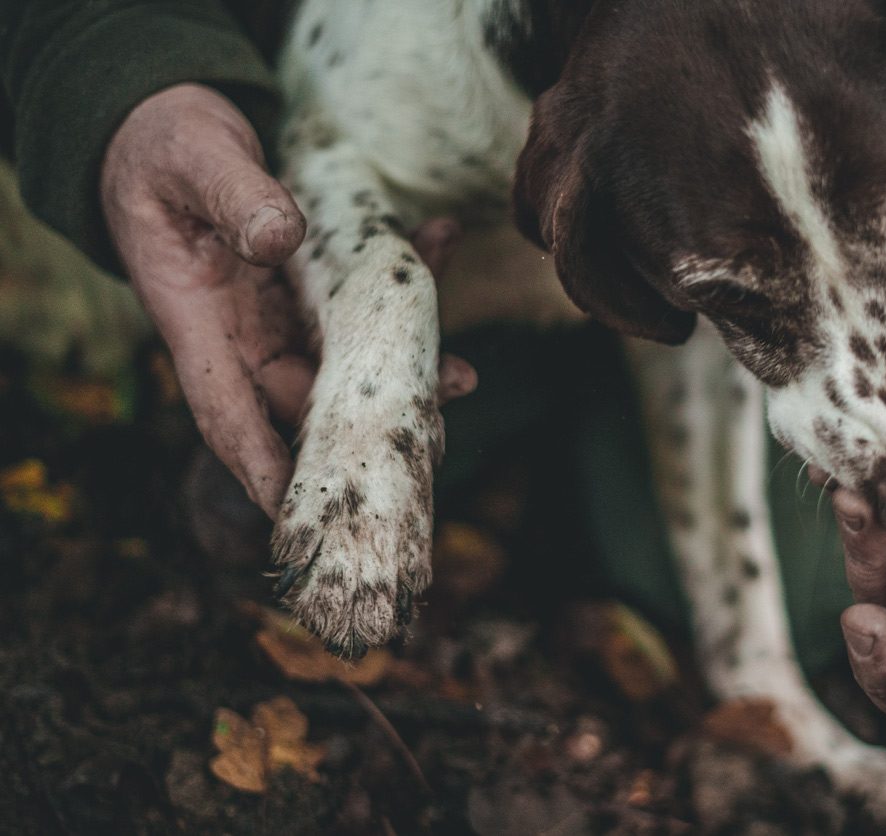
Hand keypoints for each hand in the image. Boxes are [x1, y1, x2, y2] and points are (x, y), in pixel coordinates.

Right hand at [101, 84, 473, 517]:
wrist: (167, 128)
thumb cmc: (165, 148)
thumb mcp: (194, 159)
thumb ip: (234, 197)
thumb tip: (279, 239)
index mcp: (196, 320)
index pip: (227, 411)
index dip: (263, 465)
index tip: (301, 512)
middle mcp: (240, 333)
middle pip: (302, 401)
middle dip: (362, 428)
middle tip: (428, 440)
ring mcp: (276, 316)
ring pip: (343, 361)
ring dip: (400, 367)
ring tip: (460, 373)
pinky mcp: (306, 290)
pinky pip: (358, 303)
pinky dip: (399, 286)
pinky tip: (439, 244)